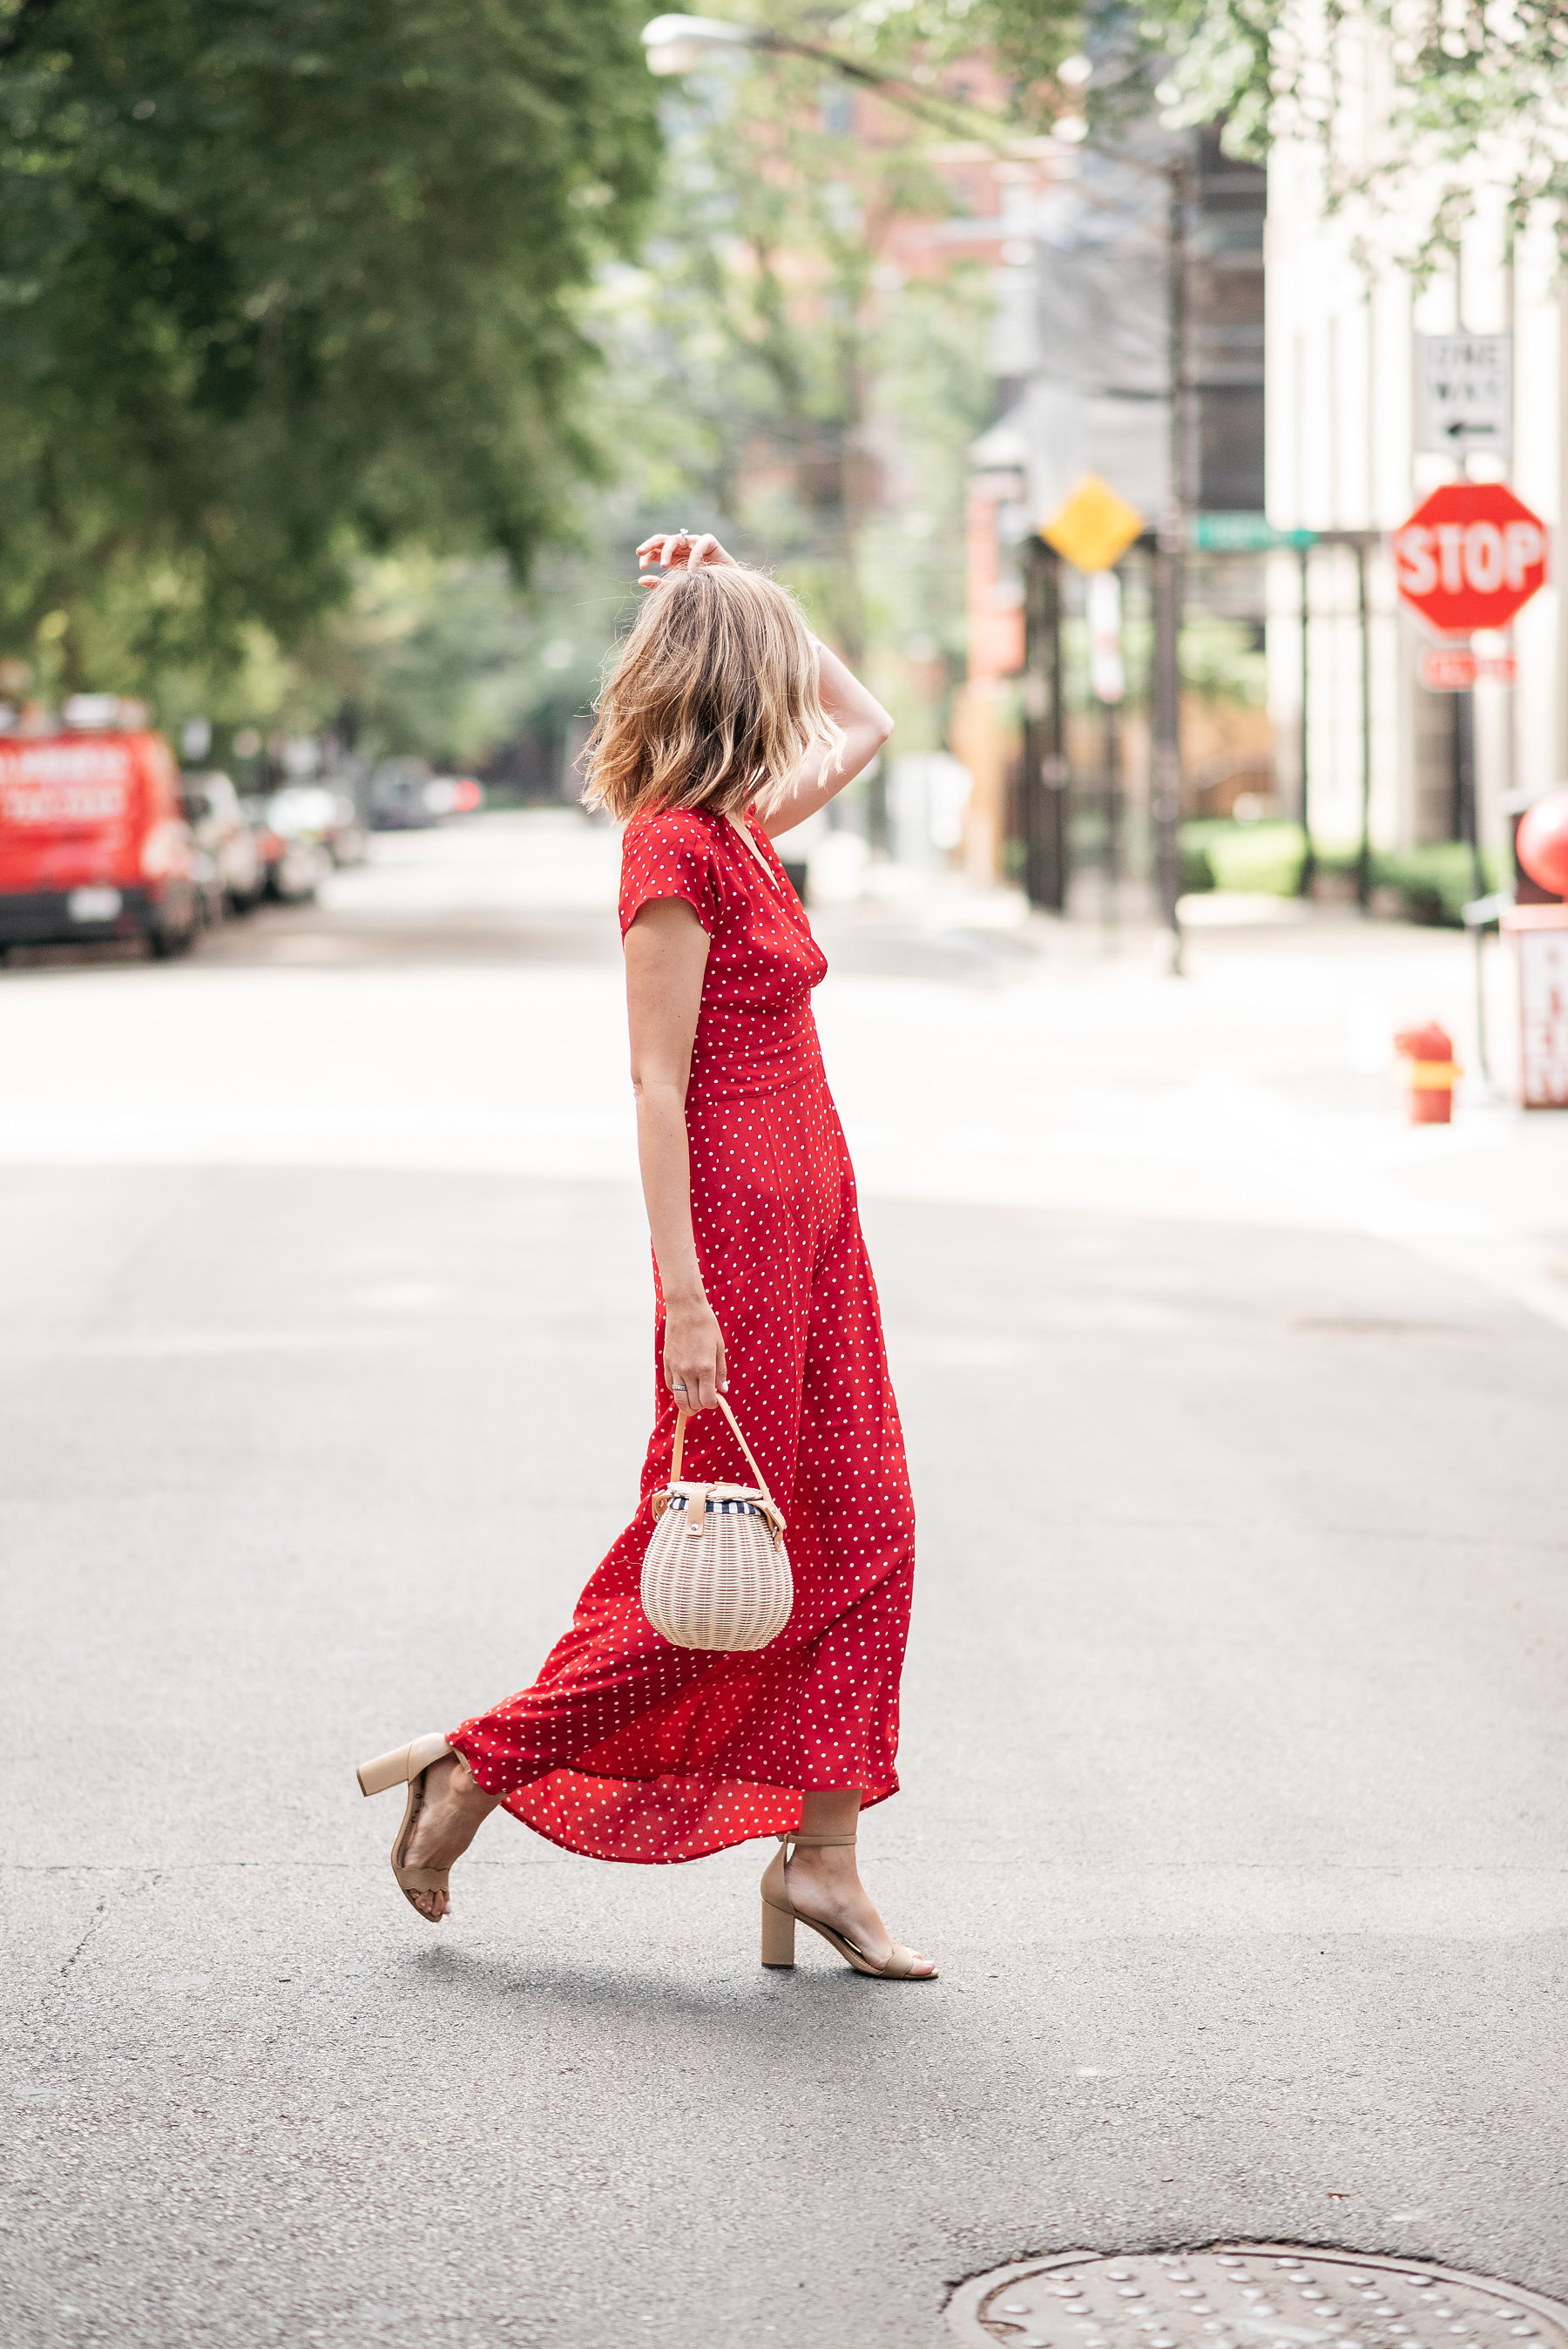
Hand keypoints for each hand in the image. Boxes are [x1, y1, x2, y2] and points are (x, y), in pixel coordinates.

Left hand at [637, 529, 738, 589]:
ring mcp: (696, 543)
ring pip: (677, 538)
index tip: (642, 567)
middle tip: (640, 553)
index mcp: (673, 557)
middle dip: (650, 544)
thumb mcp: (677, 589)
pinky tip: (692, 571)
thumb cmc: (702, 590)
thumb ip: (659, 585)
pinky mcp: (711, 543)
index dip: (647, 555)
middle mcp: (682, 548)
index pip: (655, 550)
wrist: (727, 593)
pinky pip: (700, 544)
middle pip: (663, 539)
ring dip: (668, 551)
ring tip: (665, 566)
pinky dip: (694, 556)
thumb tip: (640, 579)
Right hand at [663, 1292, 726, 1412]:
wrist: (685, 1309)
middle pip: (693, 1403)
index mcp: (705, 1367)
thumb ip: (721, 1371)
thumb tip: (723, 1390)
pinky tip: (685, 1387)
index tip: (716, 1399)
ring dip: (688, 1404)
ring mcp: (675, 1368)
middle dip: (701, 1406)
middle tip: (706, 1400)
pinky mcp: (666, 1364)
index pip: (708, 1399)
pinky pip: (671, 1386)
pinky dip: (678, 1392)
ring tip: (694, 1401)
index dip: (713, 1404)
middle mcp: (688, 1371)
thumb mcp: (720, 1347)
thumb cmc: (706, 1325)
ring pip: (679, 1399)